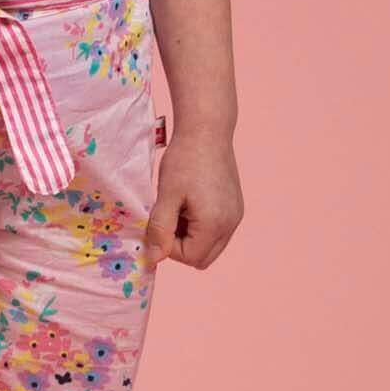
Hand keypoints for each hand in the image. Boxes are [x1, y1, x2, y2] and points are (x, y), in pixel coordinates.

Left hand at [144, 129, 242, 271]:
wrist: (207, 131)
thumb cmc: (184, 160)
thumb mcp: (166, 196)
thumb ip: (160, 230)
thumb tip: (153, 259)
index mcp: (215, 224)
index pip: (190, 258)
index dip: (168, 246)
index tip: (158, 223)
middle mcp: (231, 224)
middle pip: (202, 258)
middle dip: (181, 246)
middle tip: (168, 218)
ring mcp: (236, 216)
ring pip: (210, 246)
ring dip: (190, 236)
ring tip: (178, 209)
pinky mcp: (235, 207)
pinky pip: (217, 231)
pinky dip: (200, 227)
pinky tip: (189, 204)